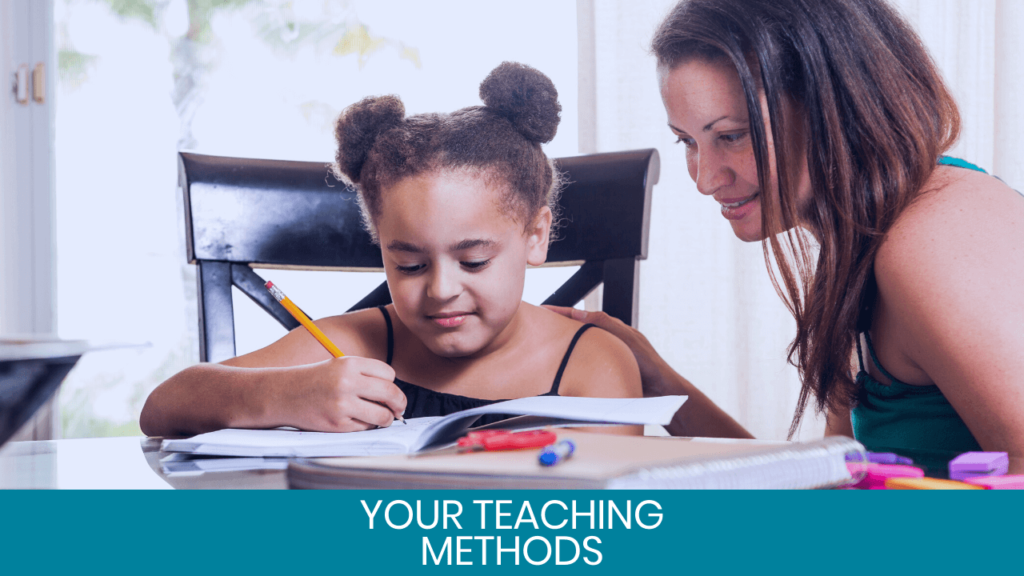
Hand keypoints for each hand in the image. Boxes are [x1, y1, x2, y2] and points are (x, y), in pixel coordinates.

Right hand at [276, 356, 405, 431]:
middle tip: (399, 409)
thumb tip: (395, 397)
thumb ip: (365, 376)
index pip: (388, 374)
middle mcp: (347, 382)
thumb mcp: (339, 367)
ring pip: (383, 416)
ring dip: (386, 418)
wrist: (283, 394)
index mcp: (349, 364)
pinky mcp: (337, 424)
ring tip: (381, 417)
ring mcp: (342, 405)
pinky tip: (357, 420)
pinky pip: (366, 428)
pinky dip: (367, 426)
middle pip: (391, 393)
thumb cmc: (315, 380)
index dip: (391, 383)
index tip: (387, 389)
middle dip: (399, 403)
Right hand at [543, 305, 674, 396]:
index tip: (543, 309)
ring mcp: (604, 356)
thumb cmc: (650, 365)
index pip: (582, 316)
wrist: (661, 392)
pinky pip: (582, 364)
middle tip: (538, 325)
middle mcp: (607, 340)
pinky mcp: (604, 372)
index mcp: (613, 329)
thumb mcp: (628, 340)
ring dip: (562, 346)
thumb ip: (605, 324)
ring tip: (544, 344)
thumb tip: (580, 313)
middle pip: (577, 330)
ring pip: (578, 347)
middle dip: (558, 326)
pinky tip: (560, 368)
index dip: (562, 312)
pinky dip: (570, 362)